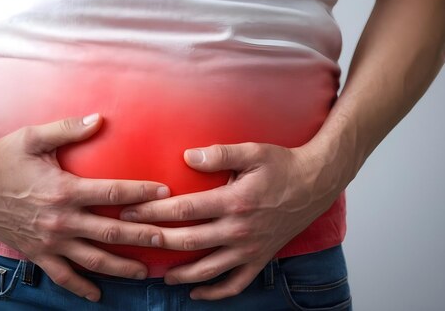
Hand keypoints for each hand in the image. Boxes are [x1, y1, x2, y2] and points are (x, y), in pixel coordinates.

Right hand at [0, 113, 170, 301]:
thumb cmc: (1, 156)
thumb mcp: (34, 137)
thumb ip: (68, 129)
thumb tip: (99, 119)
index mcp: (64, 190)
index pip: (113, 193)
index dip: (142, 192)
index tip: (164, 191)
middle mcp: (60, 219)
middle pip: (111, 231)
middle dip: (143, 236)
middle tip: (168, 239)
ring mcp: (48, 240)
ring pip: (93, 259)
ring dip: (121, 266)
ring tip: (144, 272)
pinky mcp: (36, 252)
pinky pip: (62, 275)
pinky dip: (81, 287)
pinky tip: (97, 295)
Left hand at [119, 142, 344, 299]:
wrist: (316, 183)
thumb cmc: (282, 165)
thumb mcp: (252, 152)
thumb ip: (219, 154)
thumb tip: (186, 157)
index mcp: (234, 202)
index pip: (183, 210)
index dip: (152, 211)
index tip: (129, 211)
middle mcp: (240, 230)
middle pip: (188, 242)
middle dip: (156, 240)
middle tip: (132, 239)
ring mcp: (250, 249)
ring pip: (208, 269)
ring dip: (180, 274)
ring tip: (159, 274)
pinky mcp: (260, 259)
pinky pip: (235, 283)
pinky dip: (214, 292)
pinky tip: (196, 293)